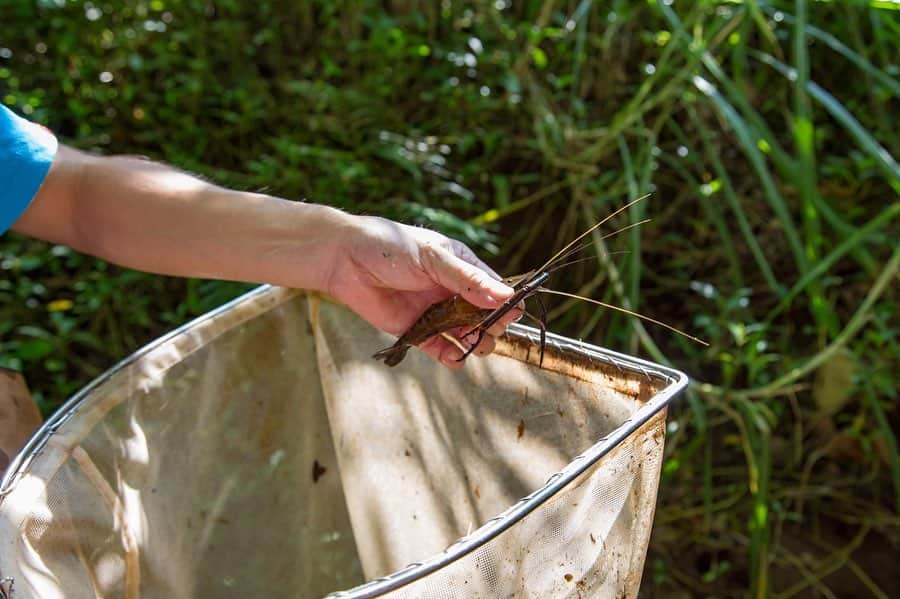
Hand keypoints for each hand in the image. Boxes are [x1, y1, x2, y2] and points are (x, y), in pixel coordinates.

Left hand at [324, 215, 518, 367]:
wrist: (345, 260)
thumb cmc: (389, 246)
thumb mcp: (433, 258)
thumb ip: (467, 280)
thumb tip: (504, 297)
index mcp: (461, 267)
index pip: (494, 288)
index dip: (505, 302)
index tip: (511, 314)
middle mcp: (452, 291)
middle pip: (484, 316)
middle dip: (491, 326)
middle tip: (487, 330)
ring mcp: (435, 312)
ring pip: (465, 335)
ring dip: (474, 343)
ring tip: (472, 345)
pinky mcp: (416, 330)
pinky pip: (440, 348)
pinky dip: (451, 357)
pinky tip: (454, 358)